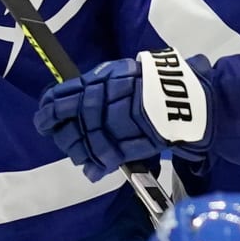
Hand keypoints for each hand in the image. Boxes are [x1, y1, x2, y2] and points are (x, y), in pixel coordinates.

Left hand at [35, 50, 213, 181]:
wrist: (197, 100)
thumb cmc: (170, 81)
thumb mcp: (136, 71)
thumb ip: (110, 82)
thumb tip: (82, 90)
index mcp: (109, 78)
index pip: (68, 93)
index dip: (51, 105)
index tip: (43, 113)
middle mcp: (108, 99)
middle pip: (71, 118)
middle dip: (58, 128)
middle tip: (53, 133)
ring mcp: (117, 123)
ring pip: (83, 140)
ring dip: (76, 148)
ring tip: (77, 153)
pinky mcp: (129, 144)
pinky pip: (105, 158)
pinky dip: (96, 165)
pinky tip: (92, 169)